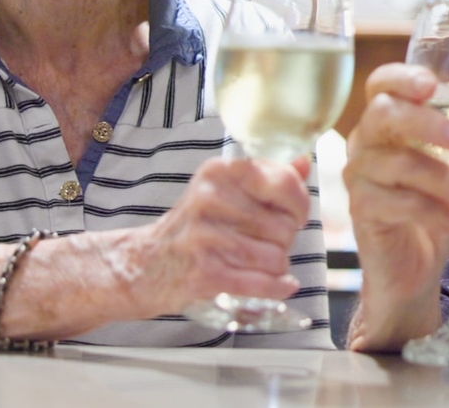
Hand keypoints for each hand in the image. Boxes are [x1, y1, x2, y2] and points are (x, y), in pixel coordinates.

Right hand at [141, 155, 311, 313]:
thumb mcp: (224, 190)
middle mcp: (210, 198)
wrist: (144, 264)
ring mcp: (205, 237)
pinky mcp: (205, 273)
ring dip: (277, 266)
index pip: (286, 183)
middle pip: (285, 226)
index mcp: (220, 171)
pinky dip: (278, 287)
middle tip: (264, 243)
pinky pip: (263, 282)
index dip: (300, 205)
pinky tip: (281, 285)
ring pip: (277, 256)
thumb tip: (305, 162)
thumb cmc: (194, 227)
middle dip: (284, 240)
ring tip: (258, 263)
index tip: (293, 216)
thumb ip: (268, 176)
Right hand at [342, 63, 448, 350]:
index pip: (382, 84)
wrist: (413, 268)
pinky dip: (438, 214)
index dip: (402, 77)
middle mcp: (365, 142)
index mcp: (387, 121)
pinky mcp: (362, 210)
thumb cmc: (436, 206)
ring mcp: (359, 176)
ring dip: (447, 182)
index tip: (432, 85)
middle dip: (424, 122)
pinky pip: (400, 203)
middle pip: (383, 114)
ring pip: (399, 164)